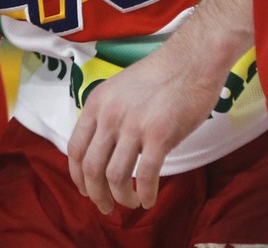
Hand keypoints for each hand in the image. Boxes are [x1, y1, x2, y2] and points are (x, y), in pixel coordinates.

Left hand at [65, 43, 225, 213]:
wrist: (192, 60)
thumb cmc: (161, 75)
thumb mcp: (120, 89)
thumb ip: (108, 115)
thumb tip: (103, 149)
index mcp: (97, 103)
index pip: (75, 149)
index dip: (78, 176)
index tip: (86, 189)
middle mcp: (110, 115)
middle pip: (92, 168)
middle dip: (96, 194)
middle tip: (106, 206)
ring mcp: (133, 125)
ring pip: (115, 177)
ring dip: (121, 197)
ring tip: (131, 202)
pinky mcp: (159, 135)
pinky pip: (145, 176)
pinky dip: (145, 194)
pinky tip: (149, 199)